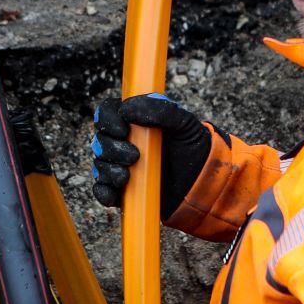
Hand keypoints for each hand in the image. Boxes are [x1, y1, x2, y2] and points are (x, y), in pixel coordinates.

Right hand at [91, 94, 214, 219]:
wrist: (203, 184)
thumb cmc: (193, 149)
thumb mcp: (185, 124)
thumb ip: (161, 109)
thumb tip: (127, 109)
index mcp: (135, 120)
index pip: (107, 112)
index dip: (108, 120)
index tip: (123, 129)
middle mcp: (124, 141)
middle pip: (100, 139)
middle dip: (112, 148)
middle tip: (135, 156)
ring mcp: (121, 165)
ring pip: (99, 165)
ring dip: (109, 170)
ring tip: (127, 176)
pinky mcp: (122, 190)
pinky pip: (102, 190)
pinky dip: (104, 192)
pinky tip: (115, 195)